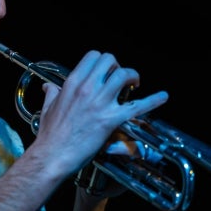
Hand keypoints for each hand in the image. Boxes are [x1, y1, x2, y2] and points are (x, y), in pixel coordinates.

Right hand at [33, 50, 167, 174]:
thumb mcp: (48, 107)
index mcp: (72, 83)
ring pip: (124, 75)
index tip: (105, 70)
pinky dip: (153, 100)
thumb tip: (48, 87)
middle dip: (117, 66)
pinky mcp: (111, 119)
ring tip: (133, 84)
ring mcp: (101, 102)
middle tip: (118, 77)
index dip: (102, 61)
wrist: (54, 154)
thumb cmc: (51, 133)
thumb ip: (51, 93)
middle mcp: (88, 88)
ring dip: (132, 76)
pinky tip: (162, 96)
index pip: (93, 56)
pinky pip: (137, 106)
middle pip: (110, 60)